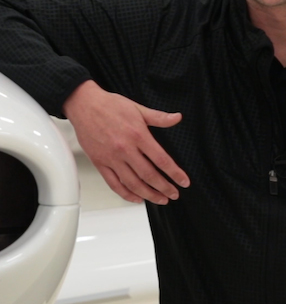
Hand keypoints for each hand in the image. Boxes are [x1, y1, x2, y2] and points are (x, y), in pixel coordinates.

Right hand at [63, 80, 189, 204]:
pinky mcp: (100, 163)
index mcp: (138, 135)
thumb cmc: (110, 105)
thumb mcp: (139, 108)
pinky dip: (126, 194)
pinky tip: (136, 197)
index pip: (161, 160)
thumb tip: (177, 118)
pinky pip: (114, 184)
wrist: (84, 104)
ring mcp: (112, 158)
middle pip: (149, 175)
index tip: (183, 181)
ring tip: (160, 199)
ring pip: (132, 183)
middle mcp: (125, 149)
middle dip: (164, 188)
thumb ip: (159, 117)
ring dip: (148, 194)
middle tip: (174, 194)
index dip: (175, 173)